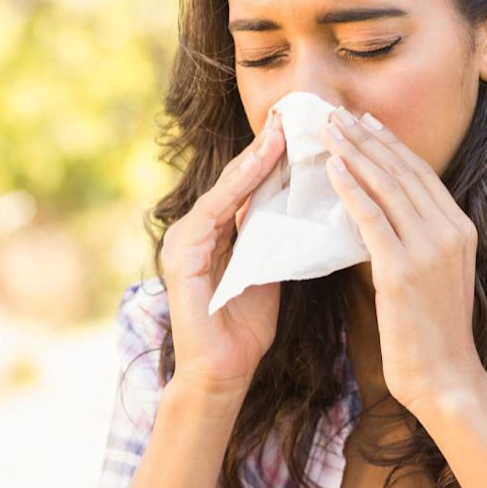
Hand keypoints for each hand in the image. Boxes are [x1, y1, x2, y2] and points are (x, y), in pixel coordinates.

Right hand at [158, 111, 284, 396]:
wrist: (222, 373)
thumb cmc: (245, 328)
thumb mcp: (268, 269)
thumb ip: (274, 236)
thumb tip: (304, 201)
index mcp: (216, 233)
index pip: (247, 185)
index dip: (273, 156)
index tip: (301, 128)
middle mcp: (196, 230)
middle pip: (236, 179)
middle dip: (264, 147)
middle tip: (293, 114)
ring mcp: (184, 241)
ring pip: (226, 189)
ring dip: (254, 159)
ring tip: (282, 131)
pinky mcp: (182, 256)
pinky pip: (214, 213)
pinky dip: (238, 187)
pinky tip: (261, 165)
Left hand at [320, 106, 484, 413]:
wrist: (446, 379)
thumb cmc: (431, 333)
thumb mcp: (432, 276)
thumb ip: (414, 241)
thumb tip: (378, 211)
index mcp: (461, 230)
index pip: (421, 173)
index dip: (390, 143)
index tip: (364, 121)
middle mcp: (450, 231)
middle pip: (403, 170)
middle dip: (367, 138)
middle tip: (336, 114)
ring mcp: (429, 249)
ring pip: (387, 186)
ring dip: (354, 153)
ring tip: (327, 131)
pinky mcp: (402, 270)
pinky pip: (372, 218)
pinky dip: (351, 189)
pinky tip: (332, 169)